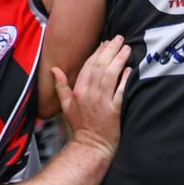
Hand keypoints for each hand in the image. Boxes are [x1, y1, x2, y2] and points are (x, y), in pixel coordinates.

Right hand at [50, 35, 129, 160]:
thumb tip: (54, 69)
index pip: (89, 66)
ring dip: (119, 60)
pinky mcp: (115, 110)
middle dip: (110, 50)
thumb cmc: (81, 125)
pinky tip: (130, 69)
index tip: (106, 42)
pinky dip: (124, 79)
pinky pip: (120, 91)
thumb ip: (61, 86)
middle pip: (100, 66)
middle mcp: (90, 94)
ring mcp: (102, 102)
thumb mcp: (66, 105)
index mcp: (78, 91)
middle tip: (119, 38)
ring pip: (110, 75)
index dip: (98, 52)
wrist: (91, 145)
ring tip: (126, 48)